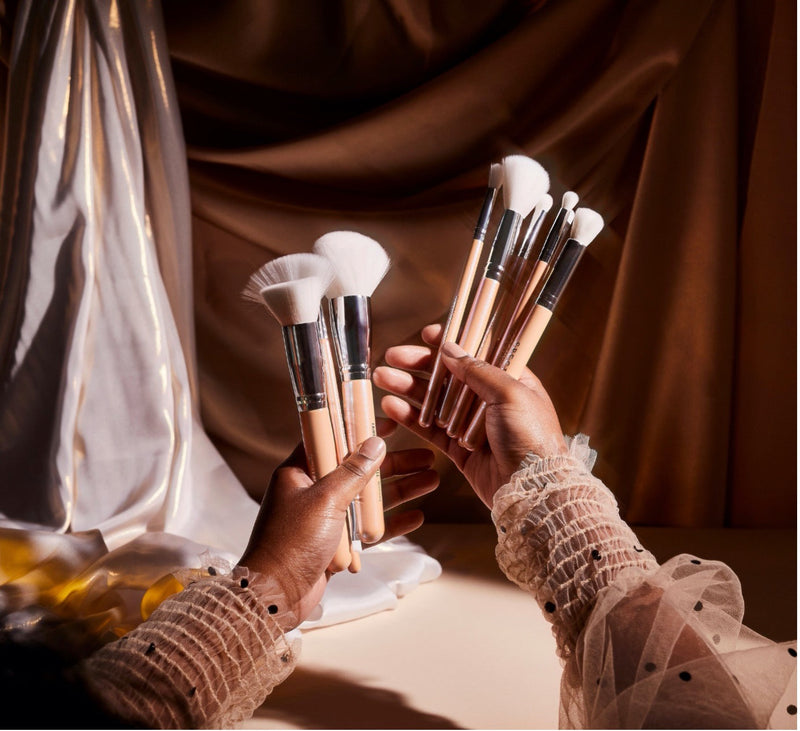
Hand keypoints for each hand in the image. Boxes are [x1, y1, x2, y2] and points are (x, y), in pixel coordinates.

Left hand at [238, 434, 437, 626]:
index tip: (388, 423)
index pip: (332, 439)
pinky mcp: (336, 544)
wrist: (274, 597)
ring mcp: (326, 518)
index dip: (359, 428)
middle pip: (360, 469)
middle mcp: (313, 491)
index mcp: (299, 472)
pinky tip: (417, 517)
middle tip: (425, 456)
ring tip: (431, 480)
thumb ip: (352, 472)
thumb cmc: (290, 544)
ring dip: (399, 490)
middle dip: (393, 463)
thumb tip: (375, 443)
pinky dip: (391, 523)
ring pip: (369, 498)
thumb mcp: (324, 501)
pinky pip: (368, 528)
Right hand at [373, 324, 566, 507]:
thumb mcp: (510, 393)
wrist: (533, 489)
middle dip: (419, 364)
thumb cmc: (533, 438)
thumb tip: (450, 349)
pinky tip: (391, 406)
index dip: (450, 342)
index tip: (426, 335)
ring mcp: (472, 424)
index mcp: (509, 379)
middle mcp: (489, 400)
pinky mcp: (458, 449)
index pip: (475, 353)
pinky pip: (430, 428)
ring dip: (408, 387)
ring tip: (382, 378)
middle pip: (448, 375)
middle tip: (393, 356)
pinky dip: (410, 417)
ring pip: (434, 400)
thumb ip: (478, 370)